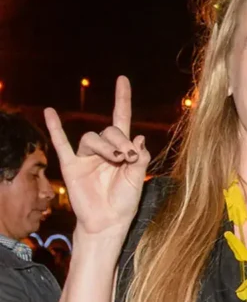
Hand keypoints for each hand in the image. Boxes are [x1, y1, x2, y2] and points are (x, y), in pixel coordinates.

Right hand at [46, 76, 148, 238]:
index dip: (122, 100)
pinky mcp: (72, 167)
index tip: (122, 79)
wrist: (108, 222)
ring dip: (104, 145)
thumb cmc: (125, 201)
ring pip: (91, 137)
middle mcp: (103, 150)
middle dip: (119, 141)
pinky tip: (50, 112)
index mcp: (122, 150)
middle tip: (127, 158)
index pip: (122, 119)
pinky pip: (61, 144)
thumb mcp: (138, 179)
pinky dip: (55, 128)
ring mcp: (86, 157)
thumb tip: (139, 137)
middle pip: (108, 131)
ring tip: (115, 159)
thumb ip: (140, 158)